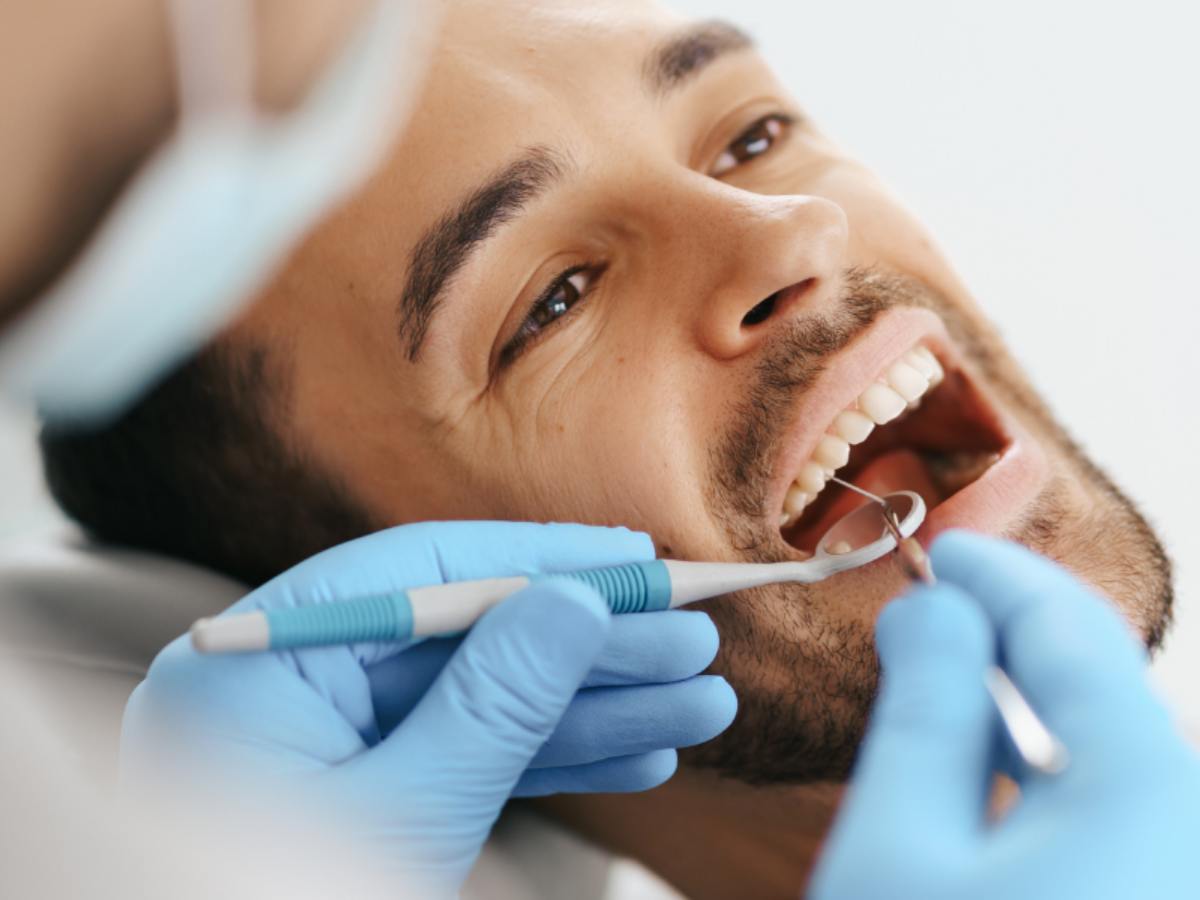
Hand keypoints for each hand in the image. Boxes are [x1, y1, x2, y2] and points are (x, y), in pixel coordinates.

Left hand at [120, 521, 735, 897]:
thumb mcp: (407, 812)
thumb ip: (494, 701)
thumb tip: (578, 600)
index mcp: (259, 664)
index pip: (419, 568)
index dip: (540, 558)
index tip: (634, 557)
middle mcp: (290, 687)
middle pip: (467, 637)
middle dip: (589, 649)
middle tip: (696, 642)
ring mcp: (332, 744)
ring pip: (482, 703)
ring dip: (594, 710)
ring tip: (699, 707)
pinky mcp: (369, 793)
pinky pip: (468, 758)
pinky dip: (550, 761)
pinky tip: (638, 755)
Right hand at [809, 530, 1199, 899]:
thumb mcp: (897, 842)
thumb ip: (925, 708)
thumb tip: (936, 608)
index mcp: (1140, 782)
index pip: (1069, 627)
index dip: (996, 574)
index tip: (935, 545)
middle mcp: (1190, 819)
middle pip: (1099, 678)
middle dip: (1009, 627)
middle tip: (926, 602)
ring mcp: (1176, 862)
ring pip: (1104, 739)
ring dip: (1021, 693)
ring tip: (942, 672)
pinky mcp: (1152, 891)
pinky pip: (1111, 799)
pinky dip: (1044, 756)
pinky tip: (986, 760)